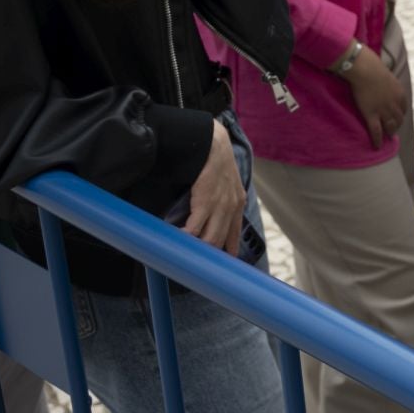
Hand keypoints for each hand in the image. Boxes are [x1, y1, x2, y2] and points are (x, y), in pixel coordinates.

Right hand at [184, 119, 245, 254]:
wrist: (213, 144)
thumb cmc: (215, 164)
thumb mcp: (225, 186)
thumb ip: (219, 203)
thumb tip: (203, 221)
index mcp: (237, 206)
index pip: (233, 238)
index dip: (225, 254)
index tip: (218, 267)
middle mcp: (232, 209)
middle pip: (219, 244)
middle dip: (207, 258)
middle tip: (192, 267)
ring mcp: (221, 207)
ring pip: (209, 239)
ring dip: (194, 250)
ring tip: (181, 255)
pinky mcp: (206, 202)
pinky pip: (194, 227)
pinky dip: (185, 237)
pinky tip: (176, 240)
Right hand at [342, 44, 406, 148]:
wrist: (366, 69)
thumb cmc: (373, 68)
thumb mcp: (386, 76)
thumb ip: (388, 83)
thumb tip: (382, 81)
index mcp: (400, 94)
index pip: (403, 109)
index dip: (400, 115)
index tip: (397, 118)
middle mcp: (394, 105)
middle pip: (398, 119)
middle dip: (396, 125)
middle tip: (393, 130)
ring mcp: (383, 111)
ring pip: (389, 126)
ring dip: (389, 132)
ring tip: (387, 137)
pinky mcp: (371, 115)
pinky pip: (376, 131)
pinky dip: (378, 140)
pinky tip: (377, 146)